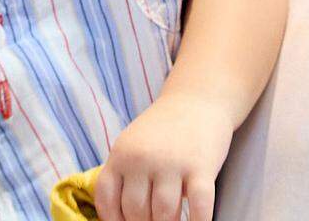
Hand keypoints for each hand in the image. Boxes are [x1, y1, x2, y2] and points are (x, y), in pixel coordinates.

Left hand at [96, 93, 234, 220]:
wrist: (197, 100)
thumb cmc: (163, 131)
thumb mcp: (131, 145)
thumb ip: (123, 176)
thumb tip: (119, 219)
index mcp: (121, 154)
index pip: (107, 200)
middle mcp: (142, 158)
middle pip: (136, 212)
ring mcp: (172, 162)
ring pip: (164, 215)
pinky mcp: (201, 166)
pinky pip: (199, 207)